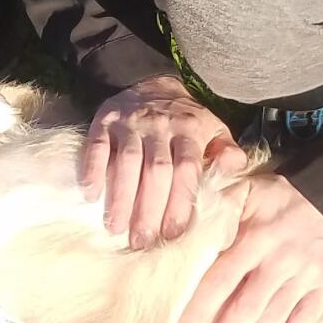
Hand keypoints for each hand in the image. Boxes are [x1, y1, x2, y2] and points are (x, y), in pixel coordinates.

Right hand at [81, 74, 247, 248]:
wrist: (151, 81)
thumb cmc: (185, 119)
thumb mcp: (214, 129)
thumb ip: (227, 152)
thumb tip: (232, 170)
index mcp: (190, 131)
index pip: (186, 169)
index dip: (180, 202)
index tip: (172, 233)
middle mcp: (161, 127)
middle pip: (157, 170)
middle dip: (149, 208)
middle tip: (142, 240)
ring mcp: (131, 124)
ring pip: (127, 161)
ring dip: (121, 196)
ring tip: (115, 228)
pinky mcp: (105, 121)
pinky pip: (98, 146)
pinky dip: (93, 169)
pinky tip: (90, 195)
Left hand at [177, 173, 322, 322]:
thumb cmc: (281, 198)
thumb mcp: (247, 192)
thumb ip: (218, 210)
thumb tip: (185, 234)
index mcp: (255, 237)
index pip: (222, 279)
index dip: (201, 309)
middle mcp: (280, 260)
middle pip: (245, 309)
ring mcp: (306, 276)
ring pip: (273, 319)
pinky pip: (306, 320)